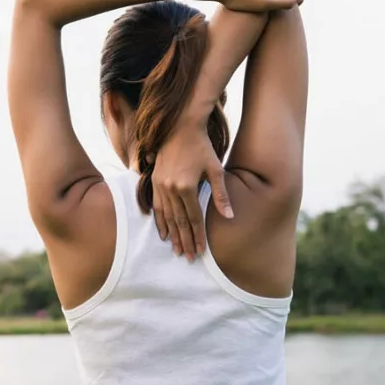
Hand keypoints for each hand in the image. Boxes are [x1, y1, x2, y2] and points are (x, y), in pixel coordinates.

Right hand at [151, 121, 231, 260]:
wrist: (180, 127)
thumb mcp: (216, 169)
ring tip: (176, 249)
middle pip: (179, 221)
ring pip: (167, 217)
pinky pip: (157, 206)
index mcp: (186, 187)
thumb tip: (229, 216)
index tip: (200, 251)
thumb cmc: (202, 147)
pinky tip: (163, 233)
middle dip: (184, 240)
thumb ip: (221, 195)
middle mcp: (171, 188)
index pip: (193, 218)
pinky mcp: (155, 181)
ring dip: (172, 235)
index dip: (198, 236)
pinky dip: (160, 221)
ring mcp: (160, 185)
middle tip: (187, 257)